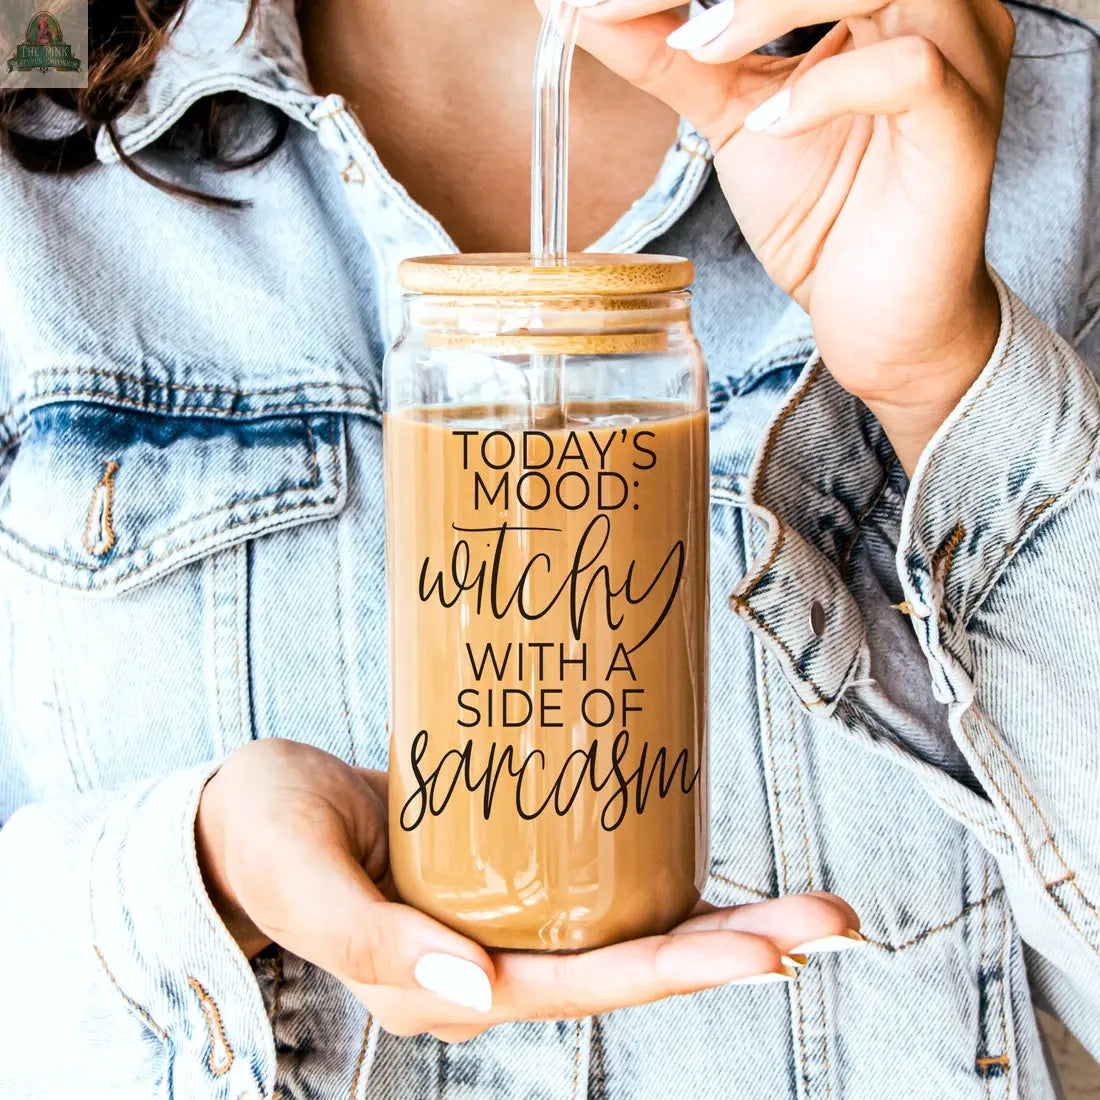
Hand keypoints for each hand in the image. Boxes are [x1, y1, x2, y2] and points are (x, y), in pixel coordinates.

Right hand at [197, 739, 860, 1040]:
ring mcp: (505, 924)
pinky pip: (598, 891)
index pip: (583, 989)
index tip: (768, 954)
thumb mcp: (302, 879)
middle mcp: (488, 964)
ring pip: (627, 931)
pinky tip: (719, 865)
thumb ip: (373, 942)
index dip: (676, 972)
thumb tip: (475, 994)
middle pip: (630, 966)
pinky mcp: (509, 877)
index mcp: (443, 985)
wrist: (248, 810)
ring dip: (720, 919)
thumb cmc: (263, 838)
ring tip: (810, 905)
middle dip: (733, 948)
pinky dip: (664, 882)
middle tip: (831, 919)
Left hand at [550, 0, 1012, 470]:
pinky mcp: (963, 128)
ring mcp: (961, 60)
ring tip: (700, 52)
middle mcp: (934, 6)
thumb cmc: (822, 216)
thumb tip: (579, 8)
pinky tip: (774, 126)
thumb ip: (672, 59)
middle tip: (626, 5)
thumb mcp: (732, 120)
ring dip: (770, 4)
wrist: (875, 316)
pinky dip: (826, 89)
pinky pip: (907, 71)